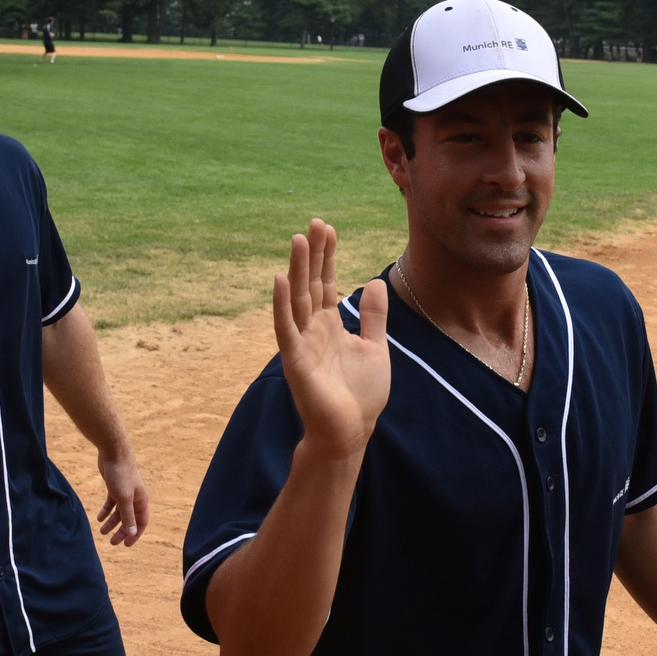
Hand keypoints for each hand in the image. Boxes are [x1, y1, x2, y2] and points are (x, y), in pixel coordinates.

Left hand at [94, 447, 148, 546]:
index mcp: (141, 501)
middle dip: (122, 531)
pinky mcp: (114, 487)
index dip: (135, 534)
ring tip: (102, 531)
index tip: (126, 545)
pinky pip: (111, 503)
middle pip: (129, 519)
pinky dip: (106, 511)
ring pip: (119, 512)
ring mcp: (124, 492)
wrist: (113, 452)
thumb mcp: (124, 498)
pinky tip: (99, 518)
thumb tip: (133, 533)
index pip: (141, 522)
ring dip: (111, 523)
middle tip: (112, 542)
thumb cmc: (121, 474)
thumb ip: (128, 516)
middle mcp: (135, 498)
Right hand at [273, 220, 388, 461]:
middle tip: (314, 223)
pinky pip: (286, 328)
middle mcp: (313, 329)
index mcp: (331, 325)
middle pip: (311, 284)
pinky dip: (281, 305)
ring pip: (298, 299)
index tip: (327, 229)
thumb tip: (376, 282)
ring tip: (298, 240)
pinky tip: (280, 280)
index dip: (327, 256)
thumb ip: (374, 317)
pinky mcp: (296, 360)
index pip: (327, 282)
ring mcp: (302, 343)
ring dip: (297, 270)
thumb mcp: (375, 347)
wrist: (351, 431)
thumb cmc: (361, 395)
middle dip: (313, 255)